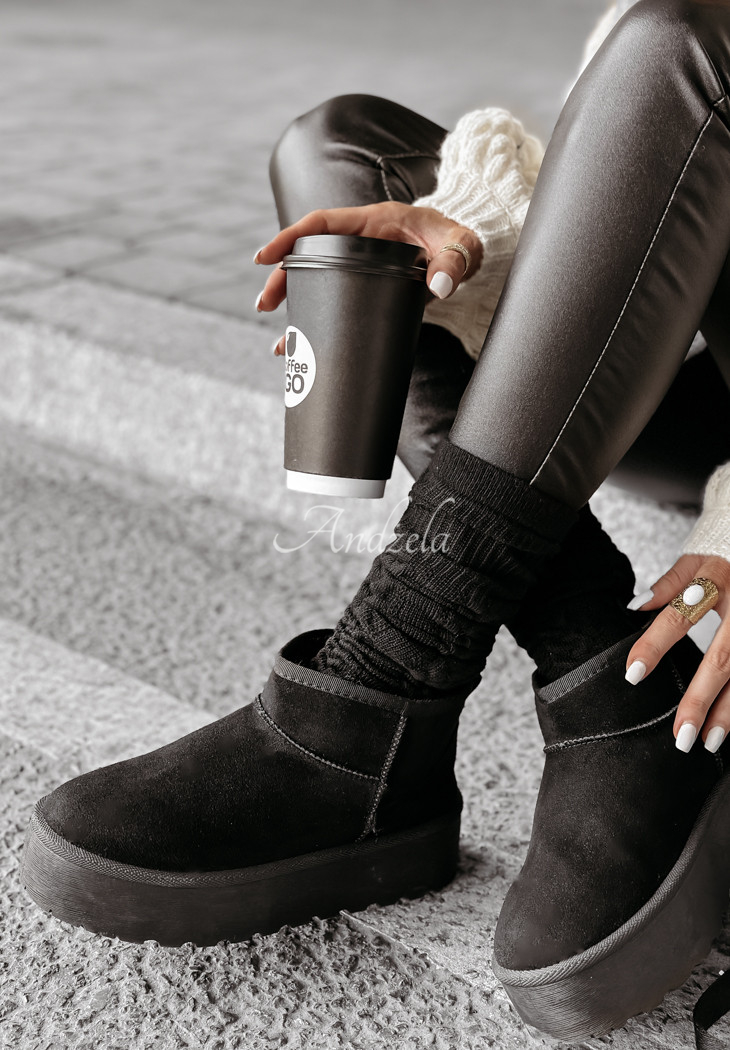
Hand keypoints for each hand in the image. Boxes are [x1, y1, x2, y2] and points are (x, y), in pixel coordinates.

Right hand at [253, 202, 482, 353]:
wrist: (470, 255)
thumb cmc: (463, 242)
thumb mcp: (462, 247)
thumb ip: (454, 262)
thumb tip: (440, 285)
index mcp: (373, 222)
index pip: (322, 224)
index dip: (291, 238)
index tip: (266, 257)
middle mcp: (361, 243)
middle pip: (309, 257)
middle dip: (283, 280)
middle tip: (264, 305)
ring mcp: (362, 268)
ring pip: (317, 284)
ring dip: (295, 308)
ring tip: (280, 342)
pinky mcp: (368, 290)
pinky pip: (335, 304)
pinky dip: (318, 326)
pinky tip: (302, 351)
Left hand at [625, 553, 729, 751]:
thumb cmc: (727, 545)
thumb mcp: (697, 555)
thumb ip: (669, 584)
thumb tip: (634, 607)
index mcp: (717, 578)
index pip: (679, 615)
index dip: (655, 644)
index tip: (632, 674)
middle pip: (722, 658)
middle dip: (701, 698)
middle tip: (680, 735)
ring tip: (709, 741)